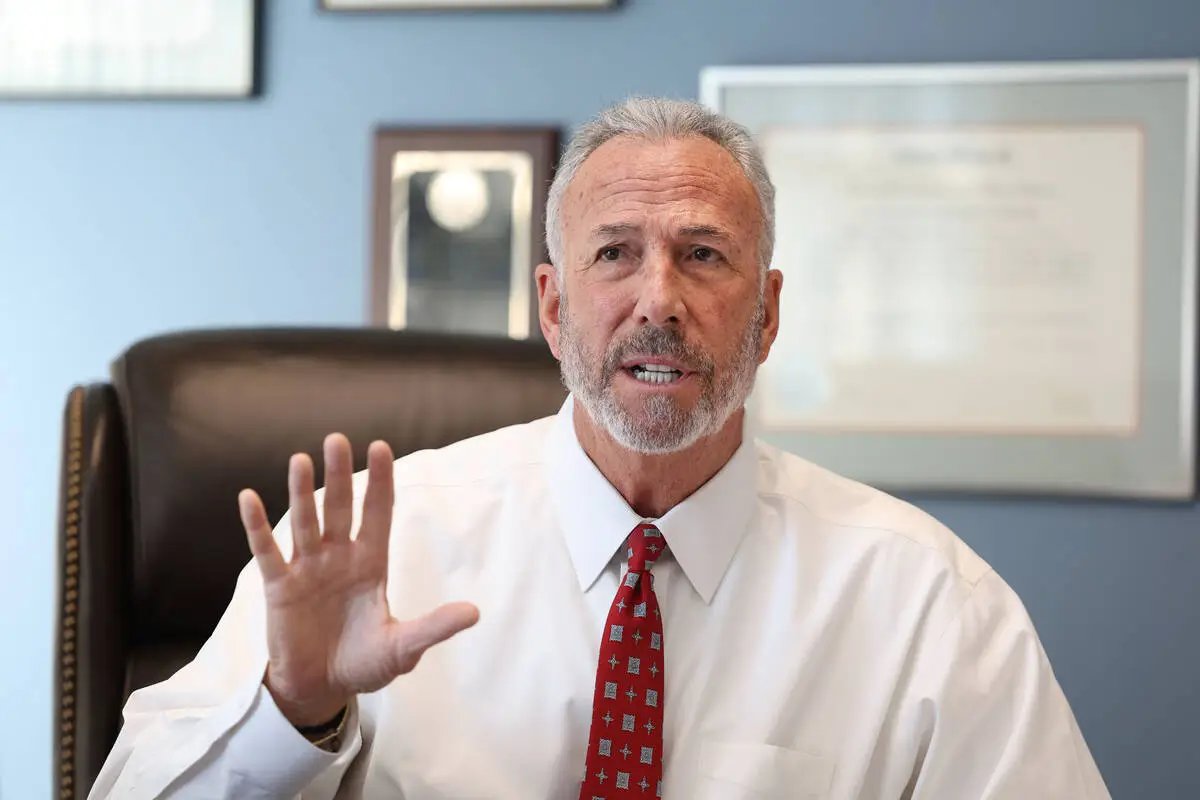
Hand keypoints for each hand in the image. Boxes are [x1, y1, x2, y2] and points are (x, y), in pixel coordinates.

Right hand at [238, 433, 479, 726]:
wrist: (322, 689)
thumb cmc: (365, 663)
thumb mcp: (403, 647)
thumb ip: (434, 627)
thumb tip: (474, 612)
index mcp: (371, 564)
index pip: (377, 514)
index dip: (379, 482)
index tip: (381, 447)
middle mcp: (339, 558)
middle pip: (340, 508)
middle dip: (339, 475)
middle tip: (338, 439)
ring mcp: (307, 569)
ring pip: (305, 521)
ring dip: (301, 492)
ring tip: (300, 459)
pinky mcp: (279, 587)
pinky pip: (266, 551)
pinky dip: (256, 525)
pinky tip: (248, 497)